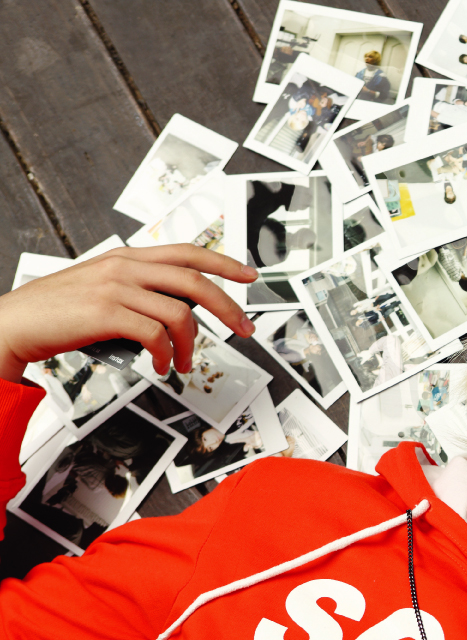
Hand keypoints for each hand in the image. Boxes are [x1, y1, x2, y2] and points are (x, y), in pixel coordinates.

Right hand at [0, 245, 257, 382]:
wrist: (14, 322)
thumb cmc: (59, 312)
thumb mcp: (104, 288)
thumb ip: (140, 290)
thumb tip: (182, 309)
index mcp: (127, 257)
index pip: (188, 252)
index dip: (224, 262)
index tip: (249, 275)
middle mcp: (124, 267)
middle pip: (194, 281)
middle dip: (227, 307)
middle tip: (243, 328)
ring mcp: (115, 288)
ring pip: (179, 313)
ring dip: (191, 345)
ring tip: (184, 362)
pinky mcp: (106, 313)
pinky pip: (156, 335)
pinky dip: (166, 355)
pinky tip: (162, 365)